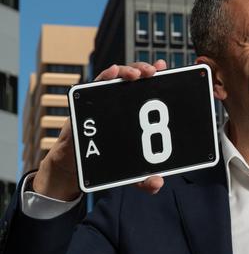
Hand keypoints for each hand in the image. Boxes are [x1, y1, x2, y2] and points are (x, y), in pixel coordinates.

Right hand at [32, 60, 167, 200]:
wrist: (76, 166)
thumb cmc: (107, 161)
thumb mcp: (130, 172)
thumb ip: (144, 179)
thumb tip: (157, 183)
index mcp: (138, 113)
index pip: (152, 91)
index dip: (161, 79)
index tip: (167, 70)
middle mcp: (124, 102)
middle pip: (139, 79)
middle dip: (148, 71)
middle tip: (156, 73)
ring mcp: (106, 100)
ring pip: (119, 77)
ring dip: (129, 70)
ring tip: (139, 74)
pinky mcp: (89, 103)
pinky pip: (96, 85)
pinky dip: (106, 75)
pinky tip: (113, 72)